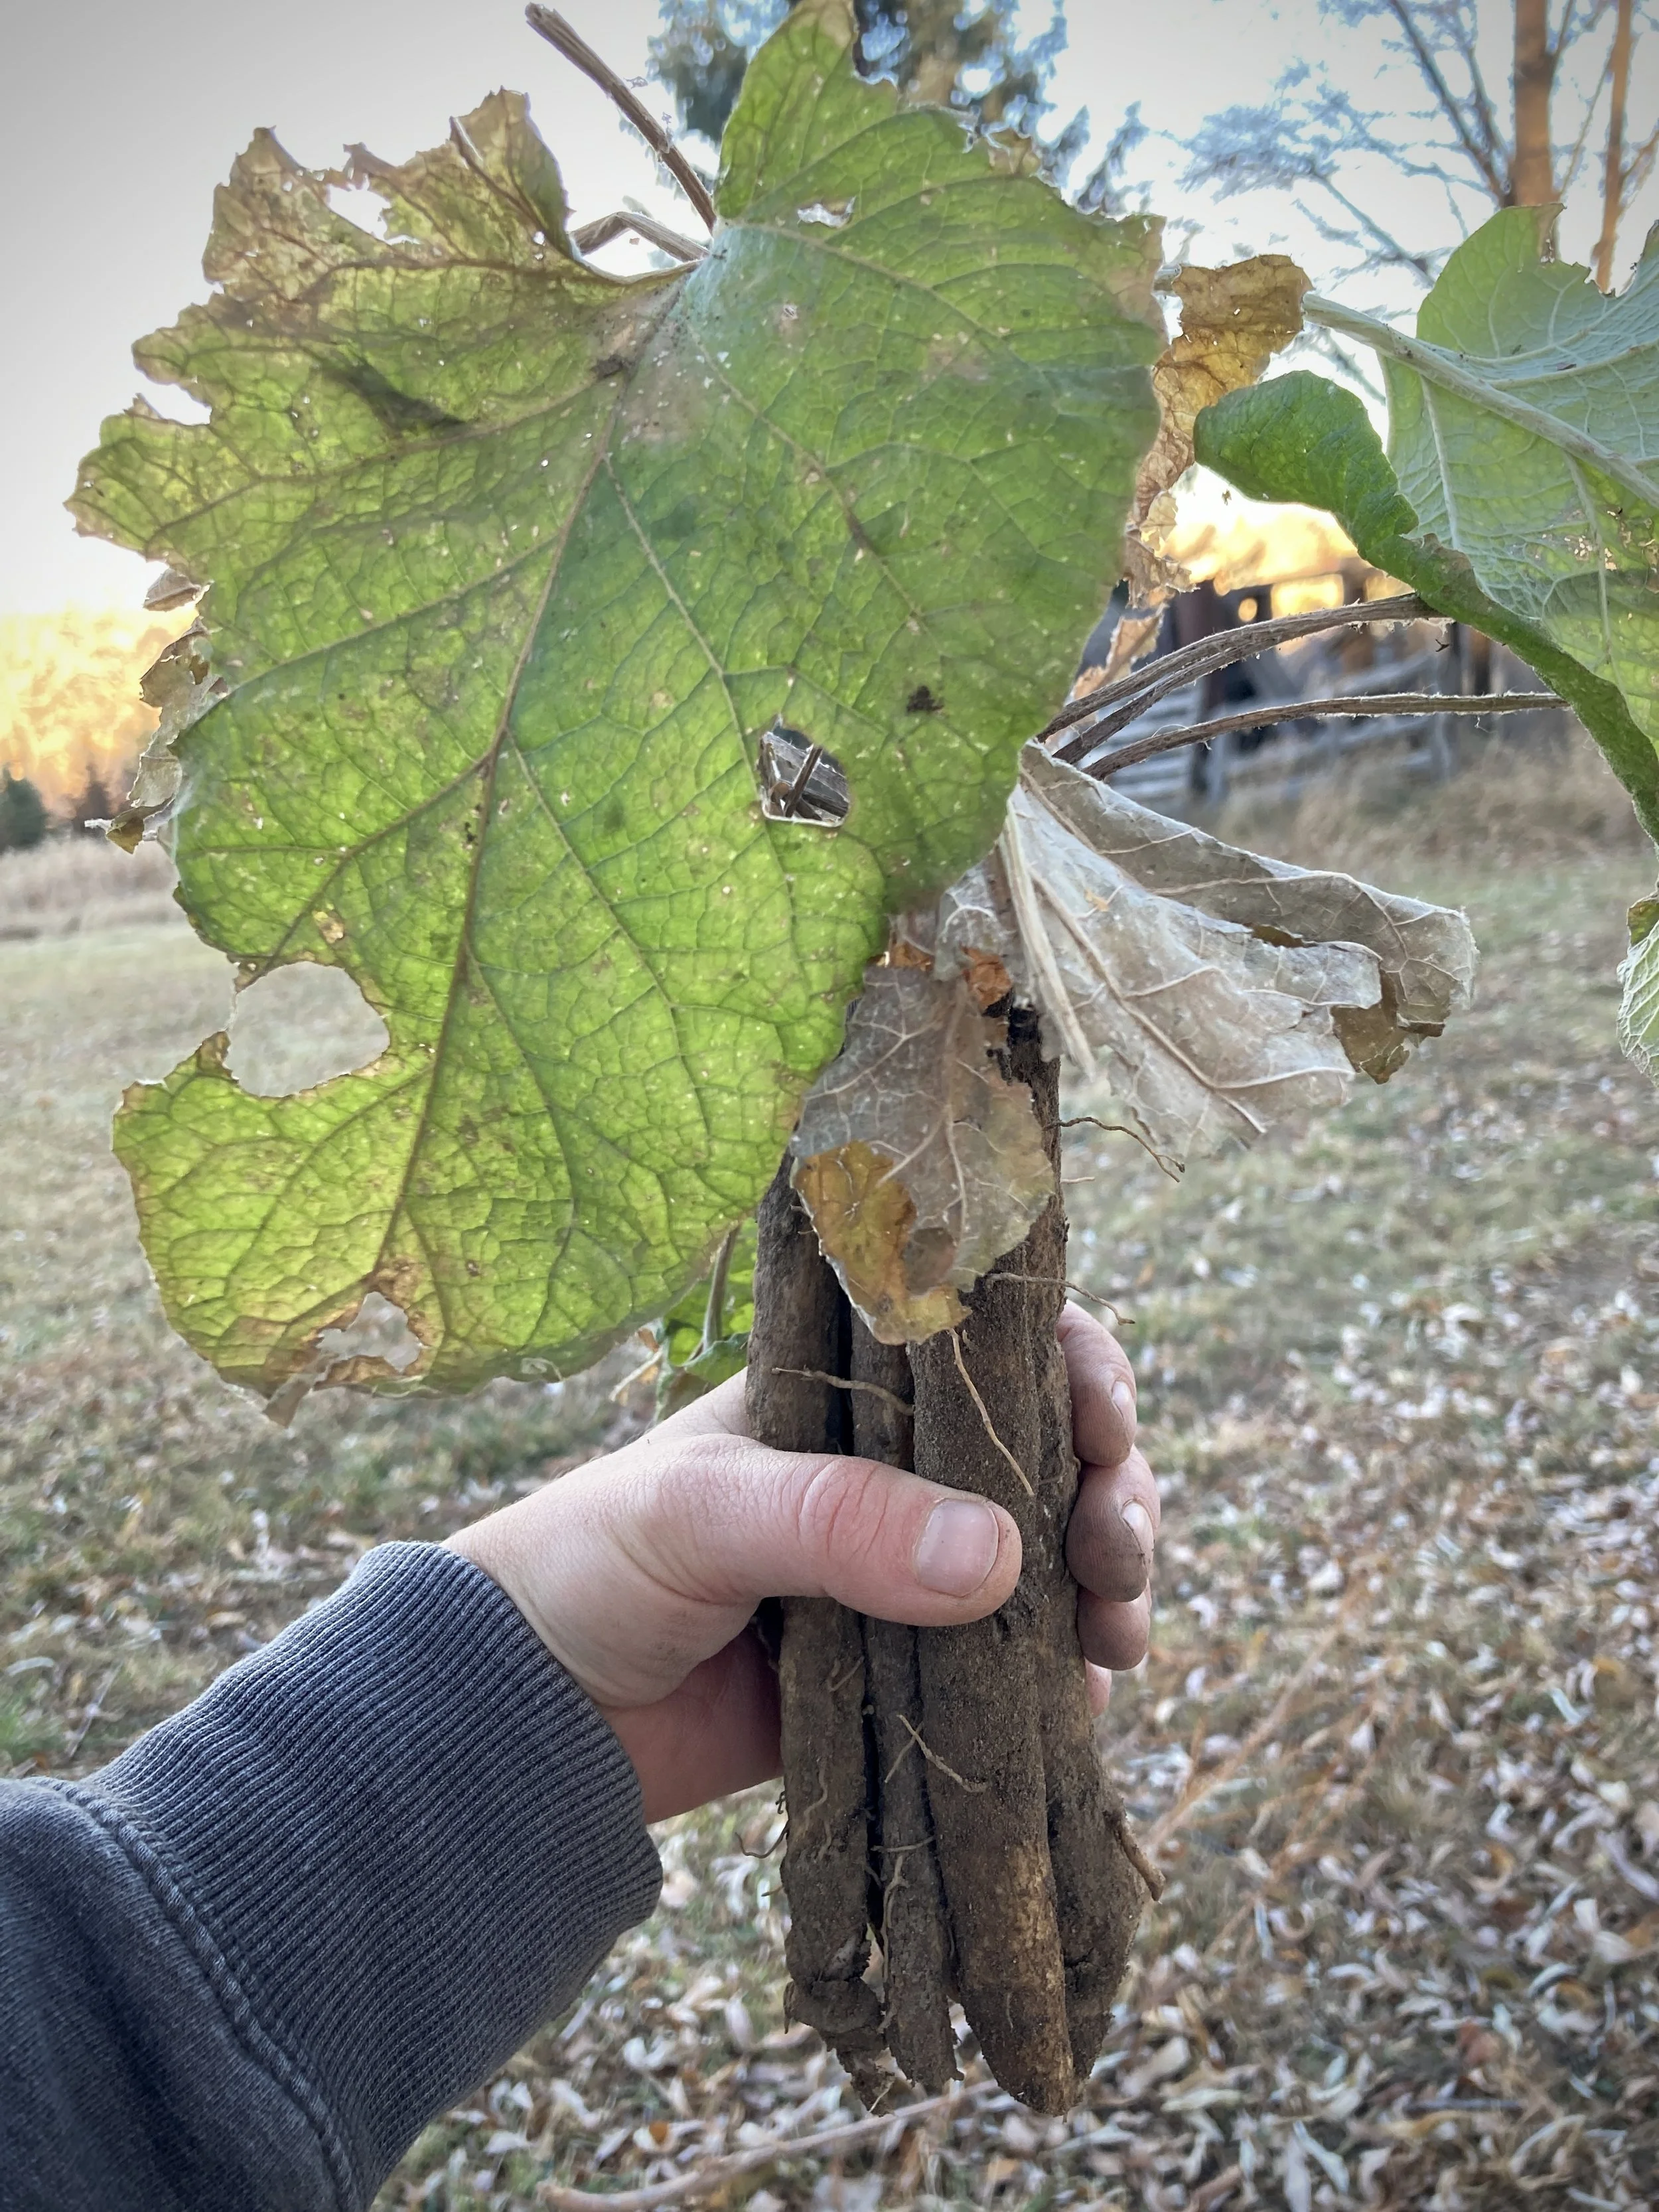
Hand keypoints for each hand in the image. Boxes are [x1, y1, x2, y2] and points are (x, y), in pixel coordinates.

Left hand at [449, 1304, 1157, 1821]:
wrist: (526, 1715)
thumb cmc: (592, 1565)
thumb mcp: (703, 1515)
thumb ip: (837, 1520)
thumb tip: (1002, 1553)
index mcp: (850, 1393)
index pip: (990, 1348)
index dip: (1072, 1368)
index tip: (1104, 1423)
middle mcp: (895, 1473)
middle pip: (1049, 1453)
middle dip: (1111, 1489)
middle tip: (1117, 1552)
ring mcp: (907, 1575)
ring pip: (1050, 1559)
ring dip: (1109, 1585)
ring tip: (1121, 1637)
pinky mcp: (907, 1677)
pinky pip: (1015, 1669)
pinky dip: (1067, 1680)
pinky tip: (1088, 1704)